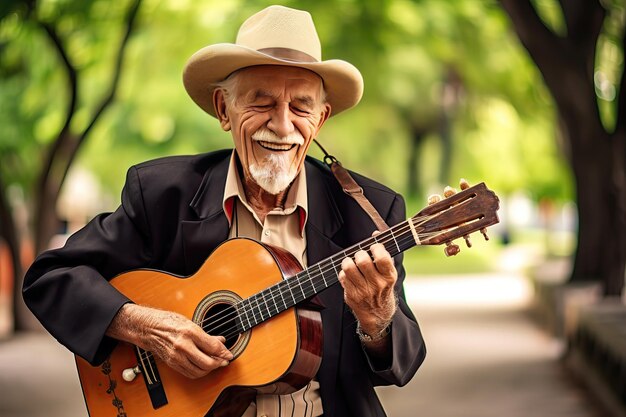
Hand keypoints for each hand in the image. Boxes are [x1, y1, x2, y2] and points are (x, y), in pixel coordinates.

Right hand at [107, 304, 233, 378]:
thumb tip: (221, 341)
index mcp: (189, 332)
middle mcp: (183, 346)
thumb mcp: (190, 323)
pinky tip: (204, 367)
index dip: (224, 352)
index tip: (229, 354)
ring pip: (199, 371)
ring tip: (215, 363)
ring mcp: (176, 356)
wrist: (148, 328)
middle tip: (224, 360)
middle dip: (219, 363)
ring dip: (210, 369)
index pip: (213, 347)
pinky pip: (190, 373)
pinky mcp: (172, 363)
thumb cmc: (168, 321)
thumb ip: (207, 335)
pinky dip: (199, 372)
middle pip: (207, 363)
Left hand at [338, 240, 396, 336]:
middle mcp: (377, 285)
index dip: (376, 248)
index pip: (382, 258)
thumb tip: (376, 233)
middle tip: (360, 255)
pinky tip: (349, 275)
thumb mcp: (388, 272)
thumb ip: (383, 253)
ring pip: (349, 267)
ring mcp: (363, 291)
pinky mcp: (351, 295)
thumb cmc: (383, 288)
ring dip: (348, 261)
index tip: (373, 247)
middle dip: (359, 253)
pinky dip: (344, 272)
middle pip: (362, 260)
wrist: (377, 314)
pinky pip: (342, 276)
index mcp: (389, 277)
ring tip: (352, 262)